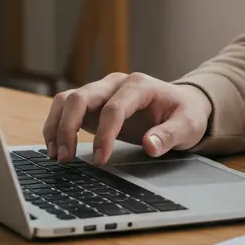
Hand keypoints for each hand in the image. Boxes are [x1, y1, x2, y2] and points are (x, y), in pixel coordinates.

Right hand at [42, 72, 212, 164]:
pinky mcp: (94, 104)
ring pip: (67, 99)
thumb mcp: (188, 125)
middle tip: (66, 159)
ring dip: (56, 126)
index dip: (104, 135)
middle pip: (81, 97)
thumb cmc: (185, 113)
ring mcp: (102, 91)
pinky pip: (66, 108)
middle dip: (68, 128)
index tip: (99, 160)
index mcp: (139, 86)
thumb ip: (170, 135)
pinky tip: (56, 148)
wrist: (183, 105)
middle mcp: (116, 84)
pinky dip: (56, 126)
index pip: (114, 108)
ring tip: (57, 156)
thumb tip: (150, 145)